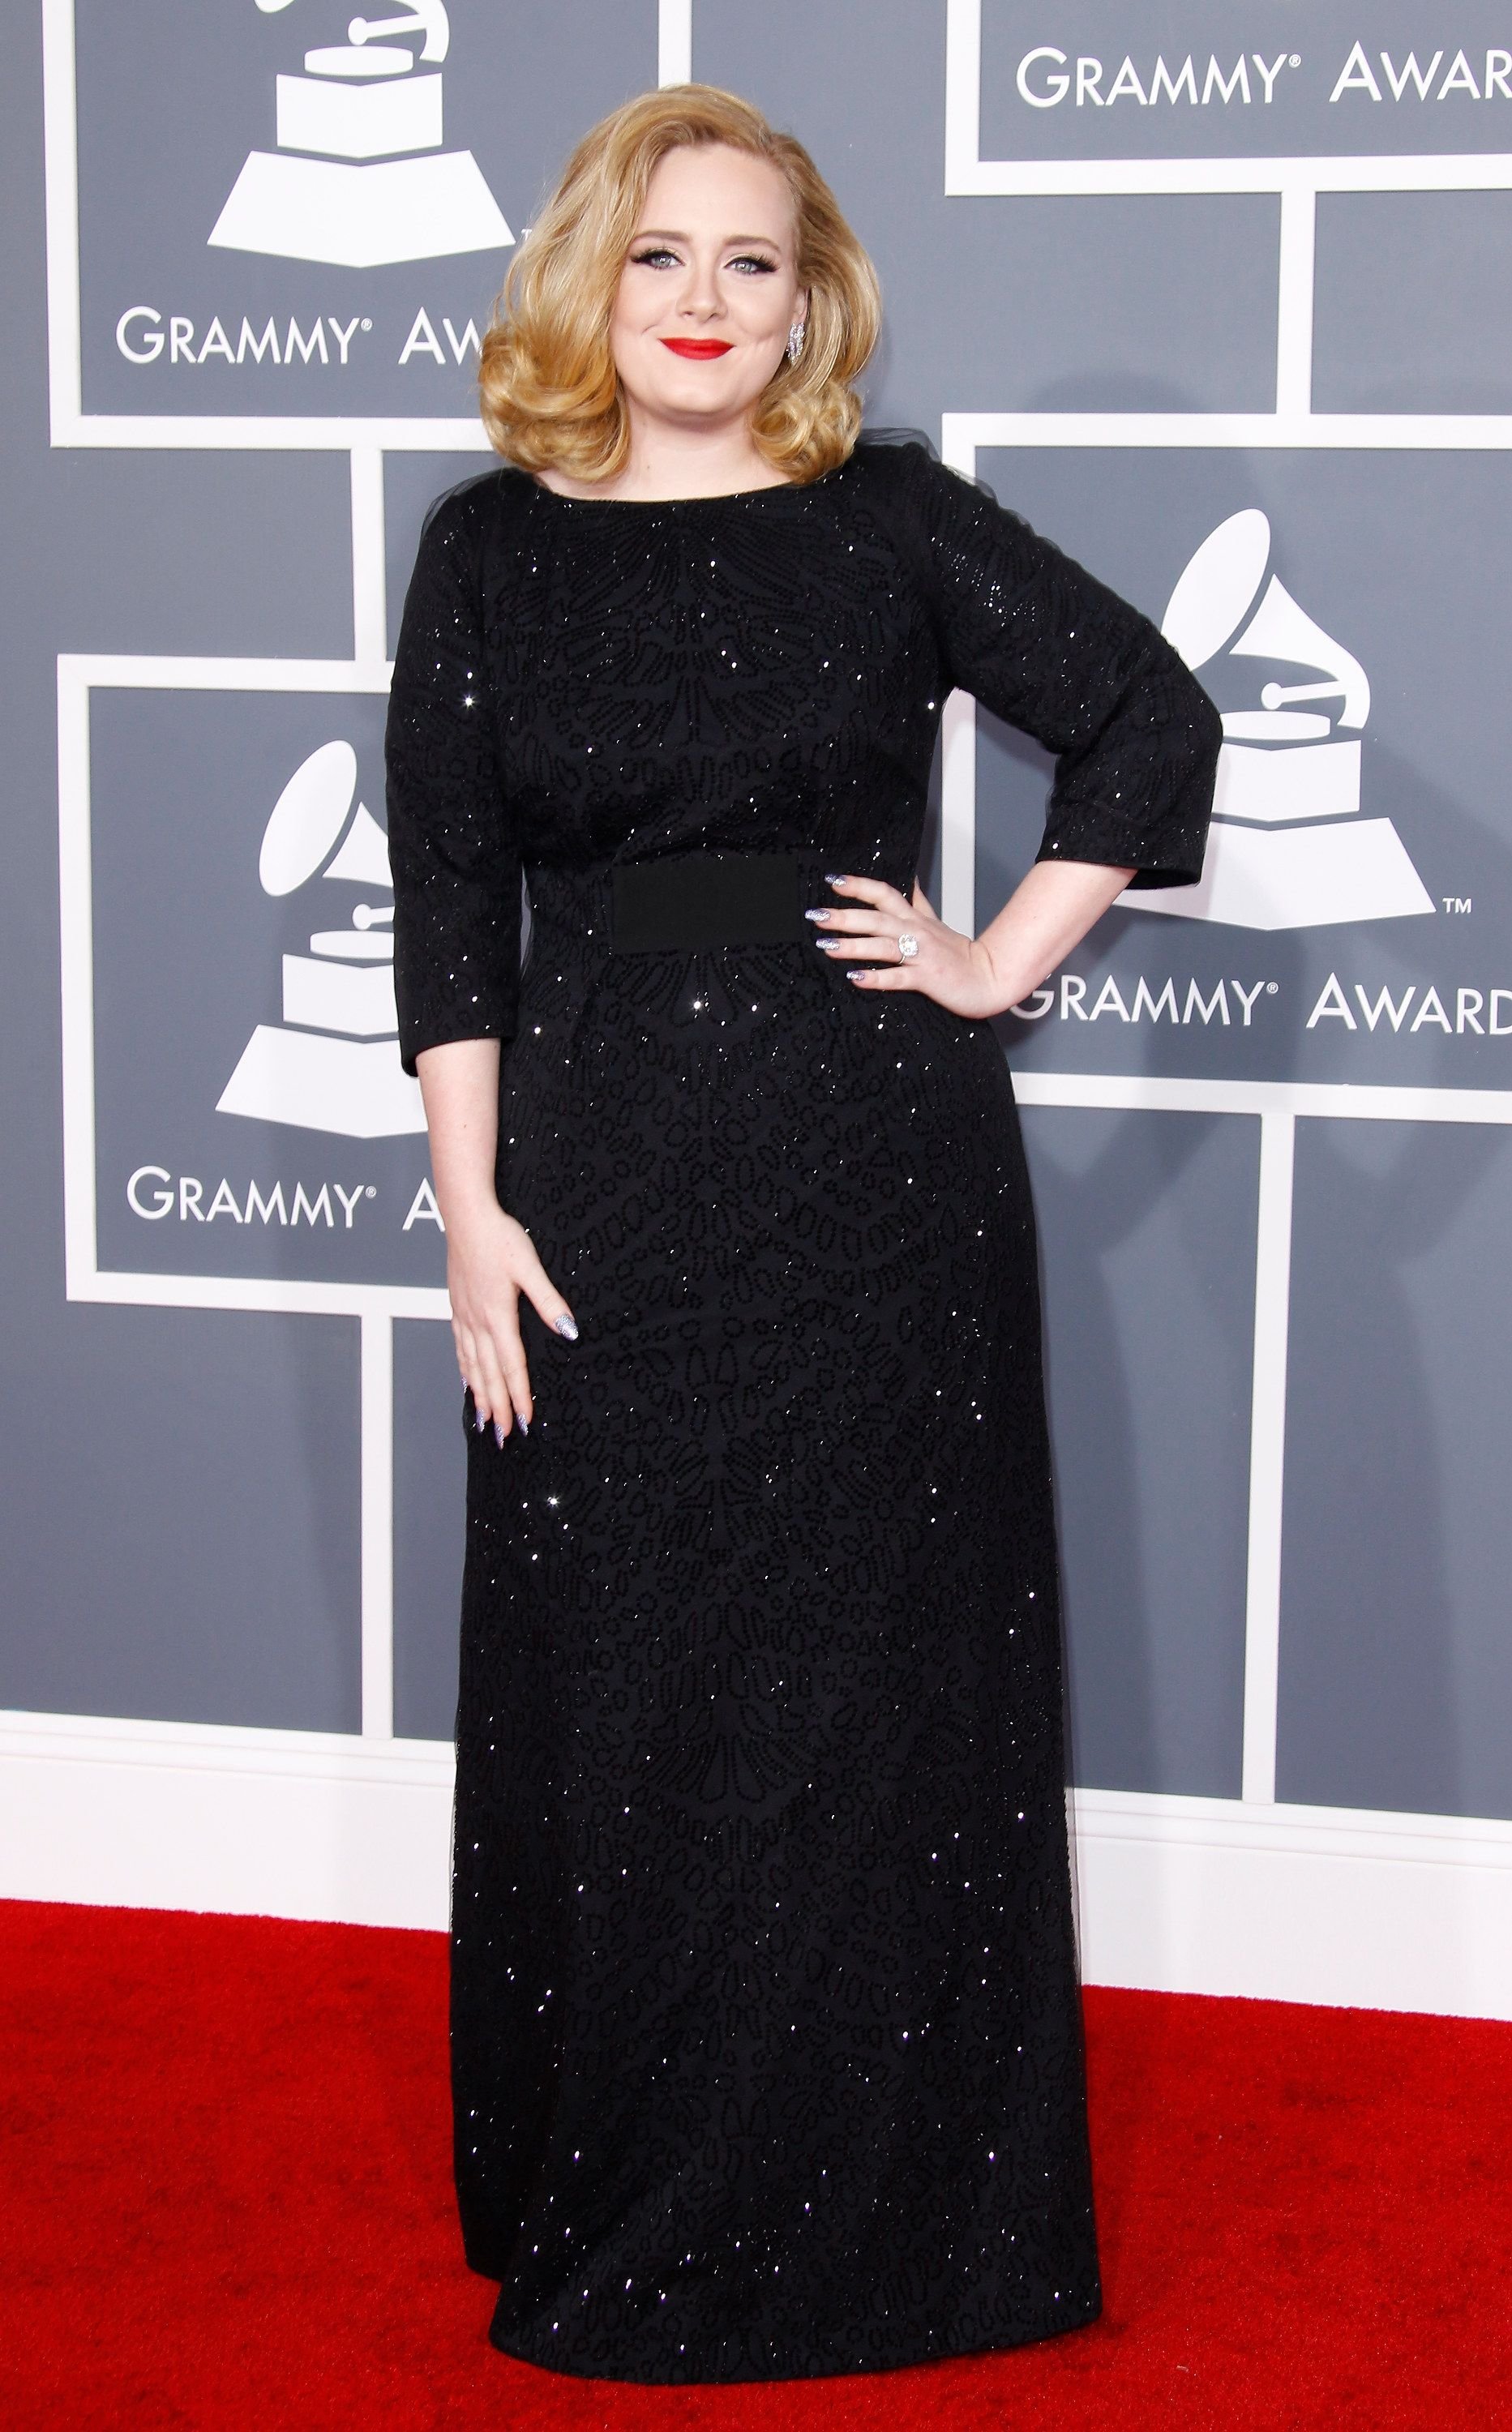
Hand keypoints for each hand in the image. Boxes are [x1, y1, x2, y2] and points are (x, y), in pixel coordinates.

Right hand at [446, 1196, 576, 1444]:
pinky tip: (466, 1381)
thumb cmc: (499, 1237)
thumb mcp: (530, 1267)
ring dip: (479, 1395)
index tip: (524, 1421)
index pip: (511, 1365)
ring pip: (471, 1366)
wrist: (465, 1216)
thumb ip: (549, 1301)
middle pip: (488, 1374)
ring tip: (483, 1420)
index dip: (519, 1396)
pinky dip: (464, 1371)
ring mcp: (464, 1316)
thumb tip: (570, 1331)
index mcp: (497, 1315)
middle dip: (497, 1407)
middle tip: (503, 1436)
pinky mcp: (457, 1307)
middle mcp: (477, 1321)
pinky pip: (460, 1349)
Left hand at [806, 874, 1002, 1017]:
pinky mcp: (927, 979)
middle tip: (817, 915)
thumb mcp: (935, 921)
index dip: (859, 886)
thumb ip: (917, 901)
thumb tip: (908, 878)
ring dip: (854, 945)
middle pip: (877, 919)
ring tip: (827, 946)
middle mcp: (916, 932)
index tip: (833, 881)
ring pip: (883, 946)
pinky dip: (876, 978)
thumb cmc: (959, 954)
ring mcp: (921, 956)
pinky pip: (898, 978)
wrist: (989, 978)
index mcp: (915, 918)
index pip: (885, 894)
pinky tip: (855, 978)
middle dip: (845, 916)